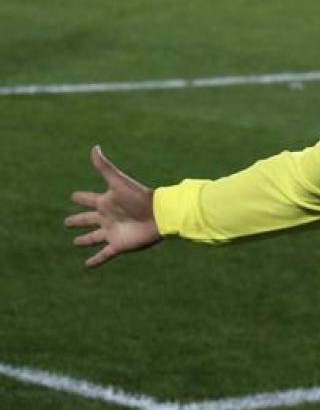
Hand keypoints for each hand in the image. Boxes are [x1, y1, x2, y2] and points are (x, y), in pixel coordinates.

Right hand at [65, 146, 160, 266]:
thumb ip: (105, 167)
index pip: (89, 199)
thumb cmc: (139, 197)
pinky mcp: (118, 245)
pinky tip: (87, 265)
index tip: (73, 196)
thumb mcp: (118, 182)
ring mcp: (112, 232)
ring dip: (85, 240)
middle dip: (78, 219)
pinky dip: (96, 260)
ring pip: (95, 237)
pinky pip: (104, 255)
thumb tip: (94, 147)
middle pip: (89, 218)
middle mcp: (108, 217)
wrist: (159, 215)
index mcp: (106, 202)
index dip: (80, 197)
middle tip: (66, 222)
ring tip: (75, 242)